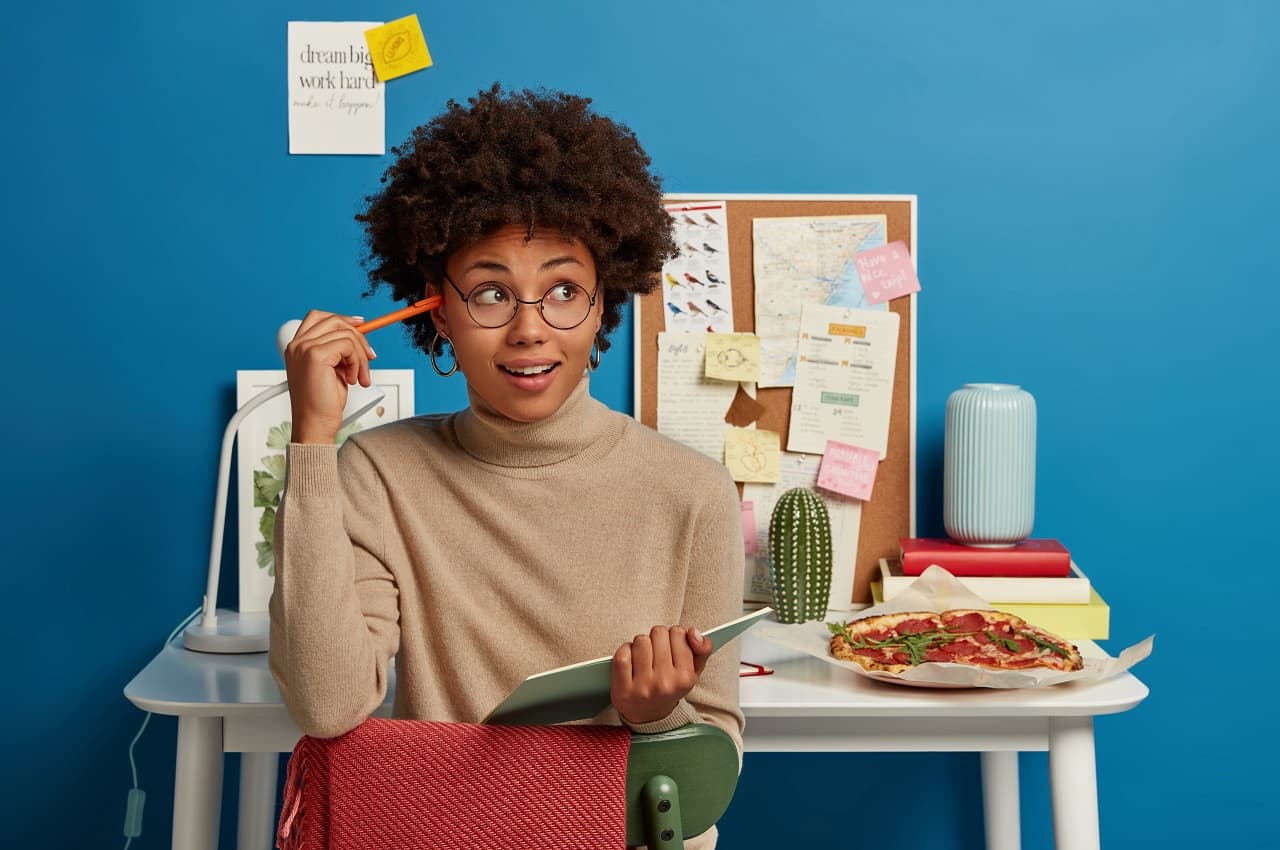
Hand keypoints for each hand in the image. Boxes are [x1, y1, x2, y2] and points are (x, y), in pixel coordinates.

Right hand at [282, 310, 376, 443]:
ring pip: (346, 334)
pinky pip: (348, 345)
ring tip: (359, 376)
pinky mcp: (316, 355)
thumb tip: (359, 335)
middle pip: (334, 321)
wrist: (315, 424)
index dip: (342, 319)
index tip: (360, 326)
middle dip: (358, 336)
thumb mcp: (332, 369)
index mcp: (297, 347)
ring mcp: (304, 348)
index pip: (318, 317)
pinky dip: (357, 362)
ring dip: (360, 356)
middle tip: (369, 356)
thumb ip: (339, 350)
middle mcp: (297, 345)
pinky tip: (352, 378)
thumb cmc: (322, 403)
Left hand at [611, 625, 711, 724]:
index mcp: (685, 677)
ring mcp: (643, 686)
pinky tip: (630, 660)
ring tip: (644, 657)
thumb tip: (692, 632)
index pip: (678, 633)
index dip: (674, 636)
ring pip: (640, 640)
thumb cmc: (670, 688)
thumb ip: (702, 648)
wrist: (649, 716)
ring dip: (641, 644)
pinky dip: (625, 651)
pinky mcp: (623, 688)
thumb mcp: (694, 671)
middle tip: (657, 652)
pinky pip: (622, 653)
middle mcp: (665, 683)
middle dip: (657, 638)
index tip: (672, 646)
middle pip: (658, 633)